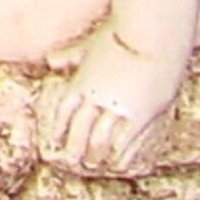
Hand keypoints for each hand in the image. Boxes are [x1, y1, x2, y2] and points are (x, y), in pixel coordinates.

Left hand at [40, 28, 182, 170]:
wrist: (150, 36)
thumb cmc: (121, 35)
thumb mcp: (90, 44)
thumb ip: (70, 56)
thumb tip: (50, 61)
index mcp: (82, 81)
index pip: (64, 111)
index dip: (59, 128)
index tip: (54, 141)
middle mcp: (96, 96)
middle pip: (80, 129)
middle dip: (75, 147)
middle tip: (72, 161)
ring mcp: (117, 106)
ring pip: (100, 139)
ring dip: (95, 154)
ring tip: (93, 165)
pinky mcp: (139, 114)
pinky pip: (126, 141)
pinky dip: (119, 154)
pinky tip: (117, 164)